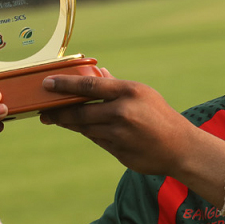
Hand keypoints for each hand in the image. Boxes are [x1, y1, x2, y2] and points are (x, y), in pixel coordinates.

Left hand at [39, 72, 224, 205]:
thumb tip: (97, 72)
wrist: (180, 148)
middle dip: (58, 112)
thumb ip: (116, 85)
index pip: (88, 86)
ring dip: (70, 124)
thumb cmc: (161, 116)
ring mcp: (119, 134)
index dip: (64, 85)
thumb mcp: (142, 94)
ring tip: (57, 119)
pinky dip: (90, 134)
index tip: (46, 84)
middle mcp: (122, 112)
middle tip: (44, 111)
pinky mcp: (117, 151)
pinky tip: (87, 130)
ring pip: (85, 128)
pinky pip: (96, 140)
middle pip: (79, 112)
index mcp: (129, 92)